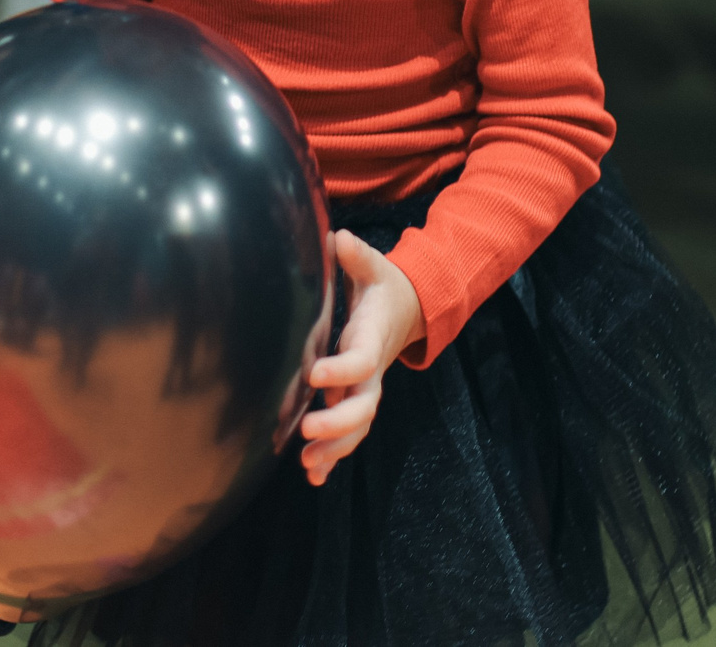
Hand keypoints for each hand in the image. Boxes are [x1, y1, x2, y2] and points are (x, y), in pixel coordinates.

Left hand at [297, 230, 424, 486]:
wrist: (406, 311)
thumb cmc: (383, 288)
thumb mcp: (374, 269)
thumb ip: (357, 257)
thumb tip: (339, 237)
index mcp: (370, 340)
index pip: (360, 361)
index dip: (341, 370)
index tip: (314, 374)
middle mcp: (370, 372)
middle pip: (362, 406)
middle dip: (337, 423)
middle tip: (308, 430)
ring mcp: (365, 391)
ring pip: (356, 428)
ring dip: (334, 449)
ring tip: (308, 465)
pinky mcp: (355, 401)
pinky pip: (349, 435)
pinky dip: (333, 458)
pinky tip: (313, 477)